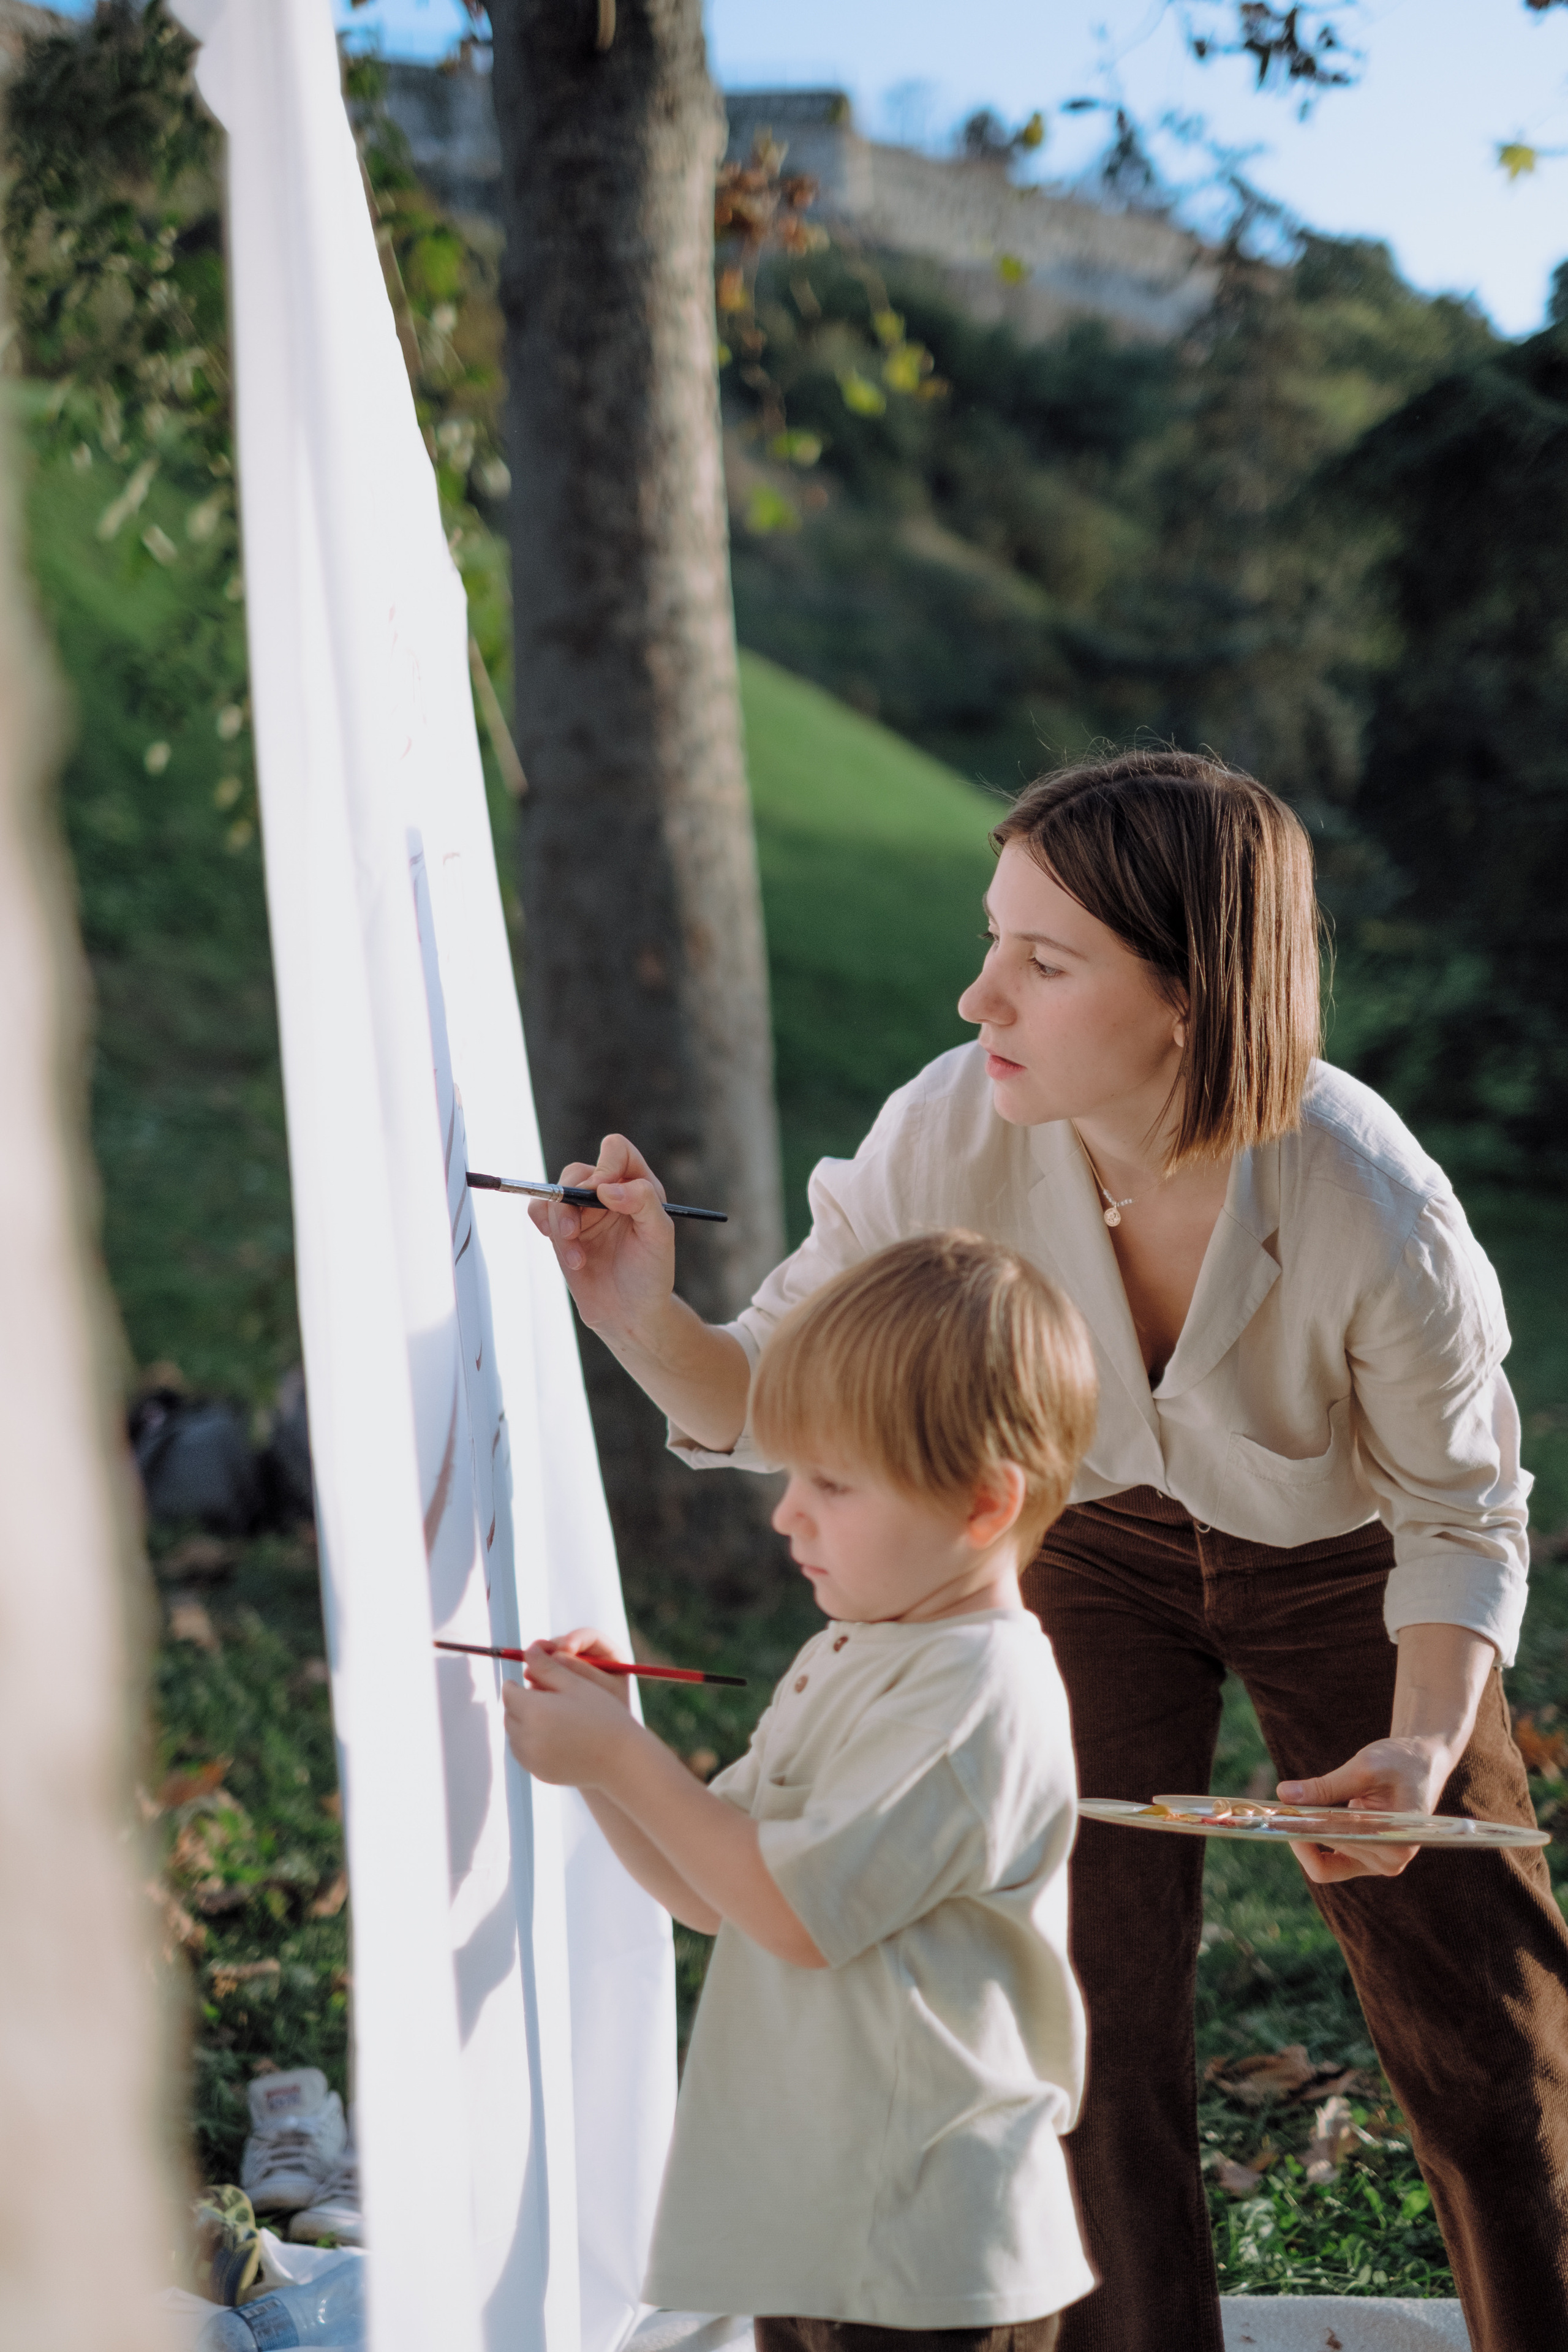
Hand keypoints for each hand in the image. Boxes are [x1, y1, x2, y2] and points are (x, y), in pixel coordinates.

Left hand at [501, 1638, 637, 1787]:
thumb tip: (527, 1650)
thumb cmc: (603, 1716)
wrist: (621, 1759)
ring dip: (522, 1722)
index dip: (516, 1682)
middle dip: (518, 1702)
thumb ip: (547, 1666)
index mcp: (534, 1711)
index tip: (528, 1678)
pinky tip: (550, 1734)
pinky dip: (529, 1742)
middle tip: (537, 1694)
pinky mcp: (538, 1773)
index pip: (509, 1692)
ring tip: (545, 1714)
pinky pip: (523, 1753)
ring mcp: (531, 1759)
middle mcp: (527, 1737)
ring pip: (514, 1734)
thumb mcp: (576, 1684)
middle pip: (508, 1713)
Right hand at [526, 1133, 676, 1343]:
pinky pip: (539, 1210)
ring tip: (577, 1258)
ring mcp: (582, 1211)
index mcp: (637, 1185)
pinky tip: (569, 1255)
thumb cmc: (651, 1273)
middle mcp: (608, 1193)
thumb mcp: (659, 1236)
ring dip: (560, 1222)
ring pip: (556, 1192)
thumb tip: (606, 1187)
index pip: (616, 1150)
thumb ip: (642, 1201)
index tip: (606, 1195)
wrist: (629, 1313)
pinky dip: (546, 1228)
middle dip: (574, 1199)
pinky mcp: (561, 1230)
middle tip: (577, 1230)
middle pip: (578, 1171)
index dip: (606, 1165)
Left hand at [1277, 1736, 1455, 1882]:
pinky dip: (1315, 1837)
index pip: (1337, 1850)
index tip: (1280, 1812)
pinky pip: (1330, 1857)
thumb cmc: (1400, 1762)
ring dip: (1307, 1833)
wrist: (1421, 1762)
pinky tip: (1307, 1811)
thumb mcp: (1364, 1768)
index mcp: (1394, 1844)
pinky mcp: (1367, 1856)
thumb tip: (1284, 1795)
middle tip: (1280, 1803)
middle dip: (1302, 1830)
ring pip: (1325, 1861)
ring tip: (1293, 1804)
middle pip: (1327, 1858)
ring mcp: (1378, 1862)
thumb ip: (1325, 1786)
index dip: (1303, 1833)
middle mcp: (1389, 1862)